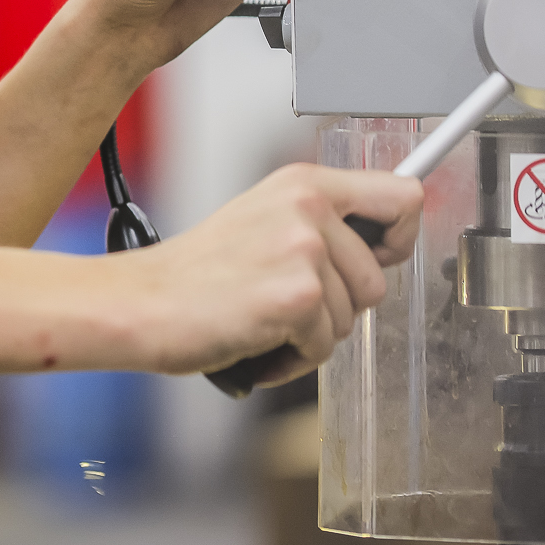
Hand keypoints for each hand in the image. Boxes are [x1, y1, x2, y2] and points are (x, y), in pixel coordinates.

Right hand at [107, 163, 422, 380]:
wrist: (141, 304)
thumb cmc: (196, 273)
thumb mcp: (263, 219)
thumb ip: (320, 223)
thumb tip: (383, 243)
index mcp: (305, 183)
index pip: (403, 194)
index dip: (401, 236)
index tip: (382, 256)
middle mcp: (310, 208)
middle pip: (378, 279)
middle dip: (339, 307)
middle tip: (288, 305)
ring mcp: (305, 251)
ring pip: (350, 318)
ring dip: (311, 336)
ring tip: (263, 322)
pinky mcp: (297, 298)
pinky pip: (323, 349)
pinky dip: (291, 361)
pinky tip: (256, 342)